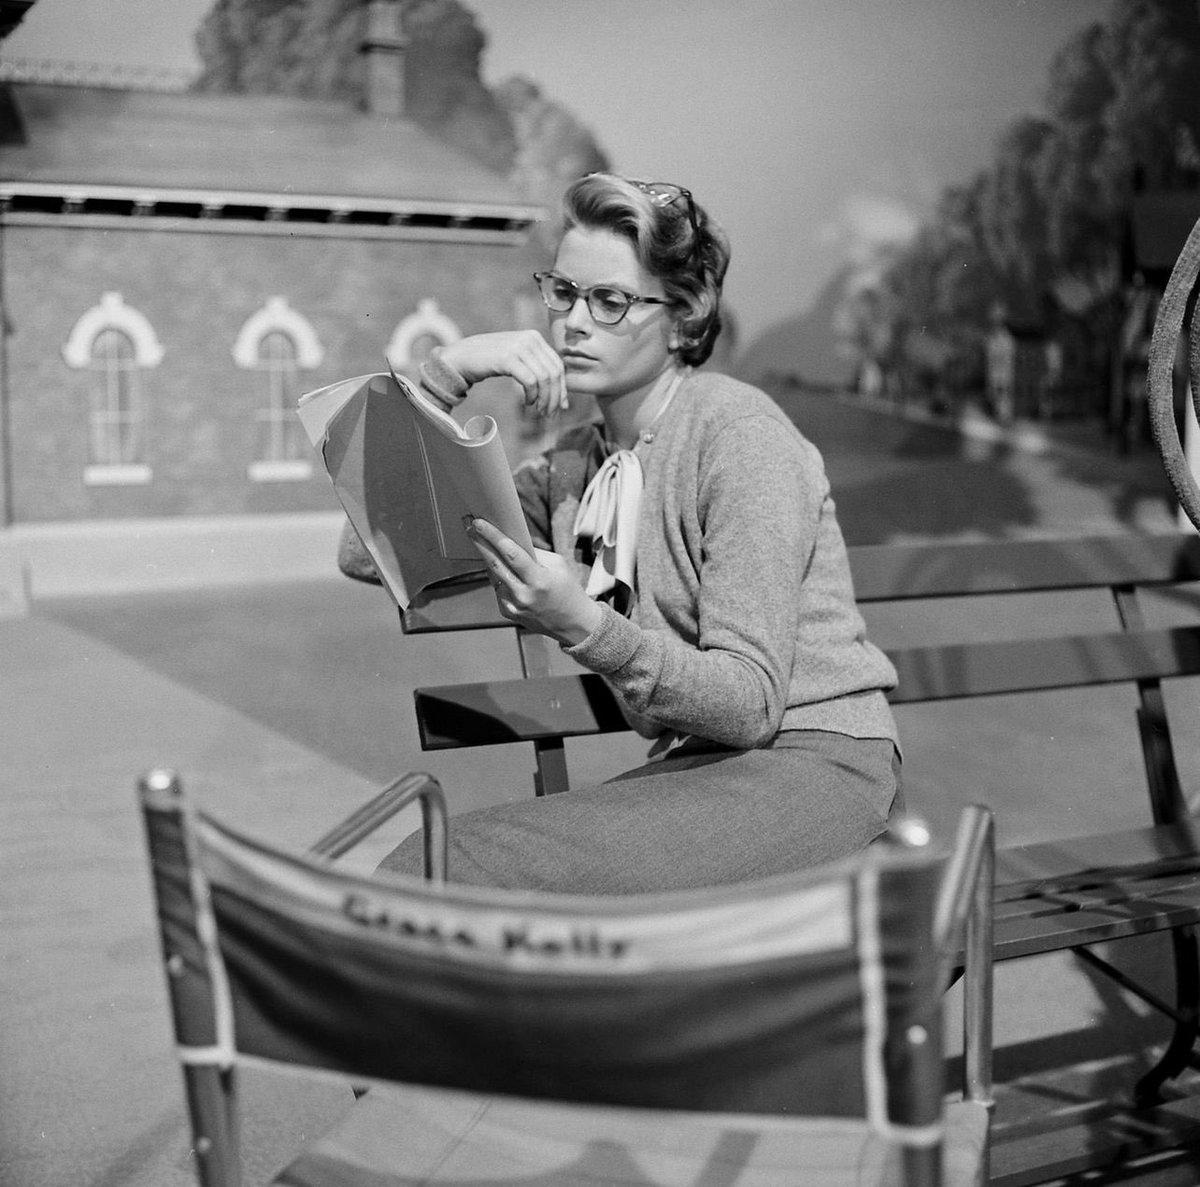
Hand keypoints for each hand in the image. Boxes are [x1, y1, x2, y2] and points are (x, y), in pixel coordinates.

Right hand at [439, 331, 568, 417]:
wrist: (461, 356)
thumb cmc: (490, 362)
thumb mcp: (517, 361)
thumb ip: (537, 372)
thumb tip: (562, 400)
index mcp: (535, 337)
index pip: (558, 365)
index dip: (562, 388)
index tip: (560, 407)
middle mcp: (529, 338)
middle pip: (554, 372)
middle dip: (555, 396)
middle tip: (550, 414)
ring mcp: (518, 346)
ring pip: (544, 378)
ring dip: (545, 399)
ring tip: (539, 411)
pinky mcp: (508, 357)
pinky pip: (530, 381)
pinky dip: (532, 395)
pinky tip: (528, 402)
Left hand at [466, 517, 601, 645]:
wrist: (574, 625)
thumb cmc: (569, 591)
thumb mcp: (559, 566)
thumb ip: (534, 554)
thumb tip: (510, 541)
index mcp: (539, 580)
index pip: (511, 554)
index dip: (493, 536)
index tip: (478, 523)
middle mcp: (523, 595)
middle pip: (494, 564)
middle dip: (480, 543)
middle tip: (469, 526)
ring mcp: (513, 606)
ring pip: (493, 575)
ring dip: (488, 559)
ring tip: (483, 543)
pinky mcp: (508, 612)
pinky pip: (497, 588)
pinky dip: (498, 576)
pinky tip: (501, 569)